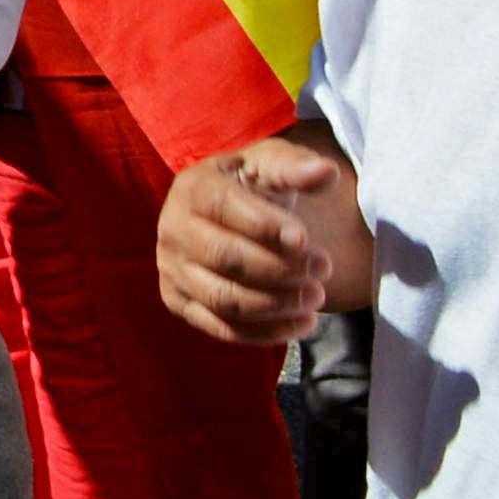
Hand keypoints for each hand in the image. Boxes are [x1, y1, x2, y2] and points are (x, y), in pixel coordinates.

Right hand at [156, 134, 356, 347]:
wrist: (228, 215)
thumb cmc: (253, 186)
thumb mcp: (272, 165)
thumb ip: (297, 167)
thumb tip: (327, 172)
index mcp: (192, 187)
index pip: (223, 208)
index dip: (266, 226)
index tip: (306, 240)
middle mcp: (172, 228)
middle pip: (224, 257)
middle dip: (280, 269)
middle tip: (323, 269)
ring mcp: (172, 269)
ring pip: (224, 299)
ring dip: (277, 305)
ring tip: (316, 297)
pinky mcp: (179, 302)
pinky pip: (222, 329)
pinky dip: (267, 333)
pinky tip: (303, 323)